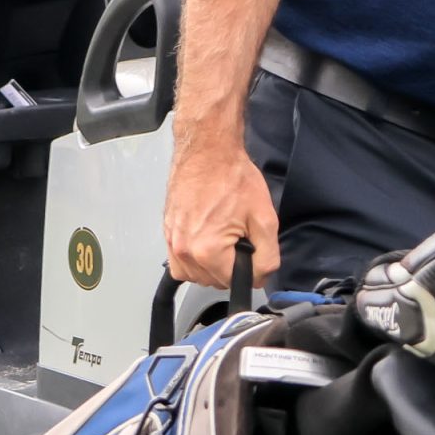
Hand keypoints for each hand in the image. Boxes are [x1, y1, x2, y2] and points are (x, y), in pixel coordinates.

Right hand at [165, 140, 280, 287]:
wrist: (207, 152)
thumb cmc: (233, 177)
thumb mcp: (264, 218)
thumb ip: (267, 255)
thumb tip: (262, 277)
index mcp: (207, 251)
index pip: (237, 282)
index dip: (253, 267)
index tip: (254, 247)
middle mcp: (184, 252)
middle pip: (216, 282)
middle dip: (233, 265)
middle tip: (240, 235)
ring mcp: (172, 245)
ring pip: (199, 276)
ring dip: (215, 265)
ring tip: (225, 234)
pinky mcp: (167, 237)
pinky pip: (183, 265)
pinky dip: (198, 260)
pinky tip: (209, 238)